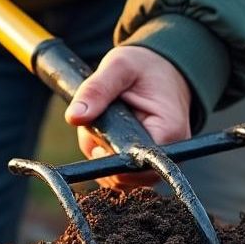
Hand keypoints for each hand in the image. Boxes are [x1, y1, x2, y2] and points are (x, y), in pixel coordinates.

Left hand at [63, 46, 193, 189]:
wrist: (161, 69)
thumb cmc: (144, 67)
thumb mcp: (118, 67)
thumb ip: (96, 90)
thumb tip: (74, 117)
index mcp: (169, 131)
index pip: (137, 165)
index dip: (109, 158)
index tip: (97, 137)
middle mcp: (170, 153)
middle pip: (125, 176)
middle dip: (101, 153)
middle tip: (99, 123)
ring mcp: (158, 161)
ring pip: (118, 177)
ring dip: (101, 154)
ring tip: (105, 123)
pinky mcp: (147, 163)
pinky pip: (119, 173)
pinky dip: (105, 156)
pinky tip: (107, 134)